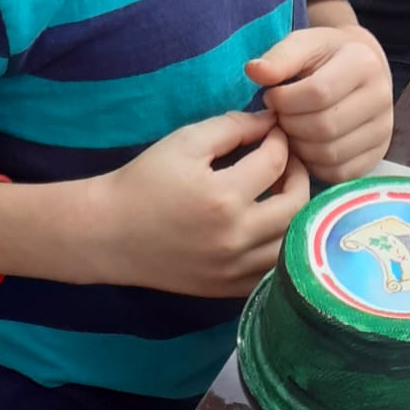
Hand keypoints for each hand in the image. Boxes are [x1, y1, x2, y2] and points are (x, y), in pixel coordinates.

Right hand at [99, 109, 308, 297]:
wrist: (109, 232)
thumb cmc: (145, 181)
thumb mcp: (185, 141)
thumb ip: (232, 127)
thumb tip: (271, 122)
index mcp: (224, 197)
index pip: (276, 163)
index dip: (280, 140)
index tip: (274, 131)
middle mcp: (236, 238)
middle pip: (296, 205)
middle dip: (299, 174)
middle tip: (288, 160)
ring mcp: (234, 269)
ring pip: (292, 242)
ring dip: (296, 212)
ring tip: (283, 191)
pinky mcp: (228, 288)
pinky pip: (274, 272)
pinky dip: (283, 248)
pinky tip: (272, 227)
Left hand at [245, 26, 393, 184]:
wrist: (358, 67)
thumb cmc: (325, 56)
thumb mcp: (302, 44)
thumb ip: (279, 57)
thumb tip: (254, 71)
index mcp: (365, 63)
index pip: (318, 92)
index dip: (285, 100)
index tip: (272, 95)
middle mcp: (382, 98)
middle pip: (325, 127)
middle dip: (290, 125)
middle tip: (279, 116)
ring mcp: (383, 130)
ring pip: (331, 154)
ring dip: (299, 148)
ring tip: (290, 129)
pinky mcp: (378, 155)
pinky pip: (339, 174)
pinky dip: (314, 165)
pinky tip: (304, 146)